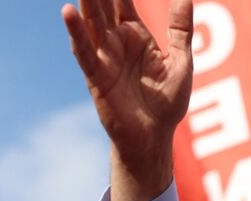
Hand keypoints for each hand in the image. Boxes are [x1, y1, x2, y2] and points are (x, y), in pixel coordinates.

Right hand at [60, 0, 193, 200]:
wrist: (155, 137)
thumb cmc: (167, 103)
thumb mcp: (182, 62)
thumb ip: (180, 30)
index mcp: (136, 35)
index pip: (123, 1)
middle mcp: (116, 42)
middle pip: (102, 5)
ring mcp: (104, 57)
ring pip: (91, 22)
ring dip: (85, 1)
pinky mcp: (96, 76)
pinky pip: (84, 52)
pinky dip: (76, 32)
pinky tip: (68, 12)